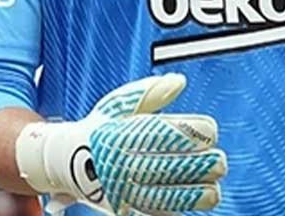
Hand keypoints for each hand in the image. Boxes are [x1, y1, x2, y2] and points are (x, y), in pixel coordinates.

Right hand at [16, 73, 226, 214]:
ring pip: (163, 195)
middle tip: (220, 162)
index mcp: (121, 133)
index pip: (164, 133)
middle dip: (200, 166)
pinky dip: (174, 210)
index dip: (192, 133)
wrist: (65, 161)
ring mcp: (120, 187)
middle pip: (168, 166)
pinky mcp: (121, 207)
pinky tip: (193, 204)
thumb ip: (150, 92)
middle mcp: (120, 161)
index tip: (211, 131)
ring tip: (214, 190)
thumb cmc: (98, 129)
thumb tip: (179, 81)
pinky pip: (151, 213)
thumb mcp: (118, 105)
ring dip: (193, 195)